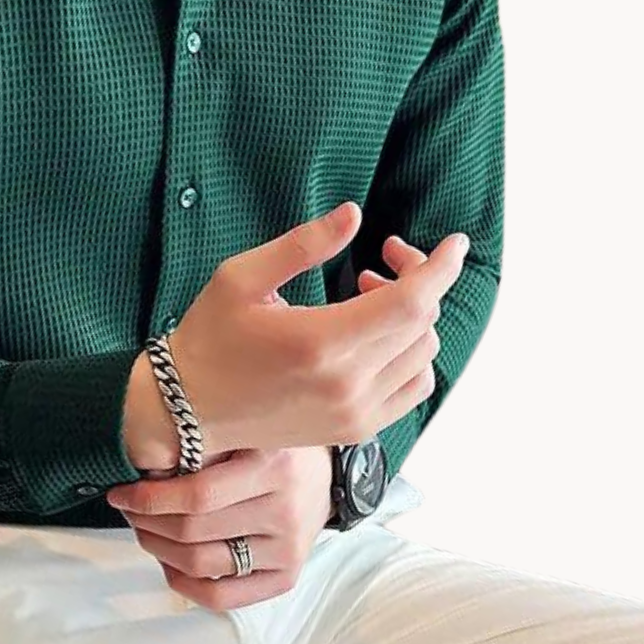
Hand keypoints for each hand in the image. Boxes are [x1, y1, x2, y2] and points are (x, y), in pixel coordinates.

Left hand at [106, 447, 335, 611]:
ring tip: (143, 530)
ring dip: (159, 550)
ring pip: (203, 564)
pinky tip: (168, 562)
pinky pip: (224, 597)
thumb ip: (202, 441)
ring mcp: (288, 548)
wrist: (326, 470)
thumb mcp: (245, 424)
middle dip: (147, 521)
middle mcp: (284, 510)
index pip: (197, 495)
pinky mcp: (287, 575)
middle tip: (127, 508)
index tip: (120, 492)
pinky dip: (185, 585)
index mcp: (273, 465)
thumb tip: (142, 464)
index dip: (149, 499)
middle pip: (194, 531)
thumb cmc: (272, 442)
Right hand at [159, 202, 467, 457]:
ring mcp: (355, 412)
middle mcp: (347, 383)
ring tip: (368, 293)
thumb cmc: (209, 336)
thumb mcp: (241, 277)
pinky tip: (377, 334)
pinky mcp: (355, 429)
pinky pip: (413, 388)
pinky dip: (411, 354)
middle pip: (422, 322)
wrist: (188, 409)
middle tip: (383, 257)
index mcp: (320, 341)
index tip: (455, 241)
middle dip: (419, 279)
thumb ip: (303, 245)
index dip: (441, 266)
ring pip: (423, 354)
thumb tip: (354, 214)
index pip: (412, 301)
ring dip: (412, 316)